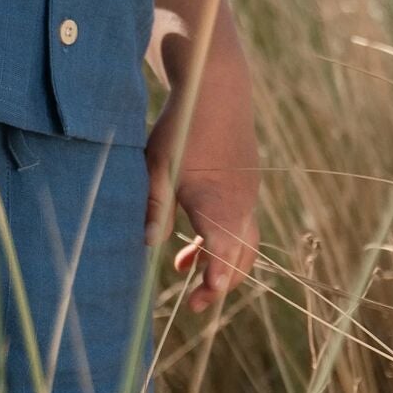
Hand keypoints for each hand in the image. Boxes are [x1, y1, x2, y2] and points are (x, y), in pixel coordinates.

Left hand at [144, 82, 260, 315]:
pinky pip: (239, 224)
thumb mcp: (158, 166)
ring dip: (218, 261)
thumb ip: (154, 207)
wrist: (216, 88)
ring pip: (241, 242)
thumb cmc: (183, 126)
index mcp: (216, 202)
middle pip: (239, 257)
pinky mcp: (245, 185)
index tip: (203, 298)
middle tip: (194, 304)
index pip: (224, 254)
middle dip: (218, 283)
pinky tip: (191, 244)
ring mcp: (246, 194)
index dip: (216, 280)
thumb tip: (146, 245)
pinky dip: (221, 241)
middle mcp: (239, 203)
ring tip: (184, 272)